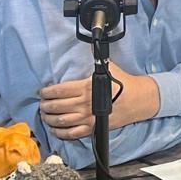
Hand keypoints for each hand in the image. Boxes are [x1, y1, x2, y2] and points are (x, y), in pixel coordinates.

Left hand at [39, 67, 158, 139]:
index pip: (60, 91)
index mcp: (86, 87)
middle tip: (42, 104)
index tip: (43, 92)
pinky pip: (71, 133)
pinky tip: (55, 129)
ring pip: (61, 121)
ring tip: (45, 115)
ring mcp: (87, 118)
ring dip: (49, 119)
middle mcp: (84, 104)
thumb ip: (96, 58)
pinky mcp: (92, 128)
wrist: (138, 100)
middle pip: (57, 106)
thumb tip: (91, 46)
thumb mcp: (110, 67)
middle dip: (46, 106)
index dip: (47, 92)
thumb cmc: (124, 84)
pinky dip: (60, 132)